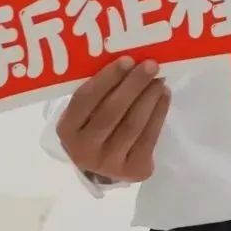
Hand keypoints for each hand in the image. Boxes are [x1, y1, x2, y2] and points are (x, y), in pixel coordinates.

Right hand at [56, 56, 170, 182]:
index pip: (85, 100)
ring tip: (159, 79)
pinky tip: (164, 95)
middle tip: (151, 65)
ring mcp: (109, 164)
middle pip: (111, 112)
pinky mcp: (134, 171)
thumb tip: (129, 60)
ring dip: (149, 97)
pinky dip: (159, 113)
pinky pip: (149, 137)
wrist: (101, 164)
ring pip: (133, 125)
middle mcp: (84, 151)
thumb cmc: (93, 125)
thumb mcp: (85, 110)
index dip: (107, 79)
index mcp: (67, 130)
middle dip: (133, 86)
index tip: (128, 60)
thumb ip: (98, 89)